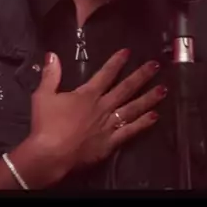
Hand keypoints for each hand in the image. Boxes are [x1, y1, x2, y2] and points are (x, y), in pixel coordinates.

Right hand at [29, 49, 166, 182]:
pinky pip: (130, 131)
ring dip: (149, 98)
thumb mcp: (43, 96)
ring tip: (163, 89)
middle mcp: (102, 107)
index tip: (128, 52)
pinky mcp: (111, 142)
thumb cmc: (46, 125)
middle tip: (156, 66)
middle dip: (141, 76)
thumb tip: (52, 54)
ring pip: (133, 108)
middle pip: (126, 88)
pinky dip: (143, 124)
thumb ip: (51, 75)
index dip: (117, 62)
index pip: (105, 74)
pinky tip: (155, 117)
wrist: (51, 154)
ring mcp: (109, 125)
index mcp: (87, 95)